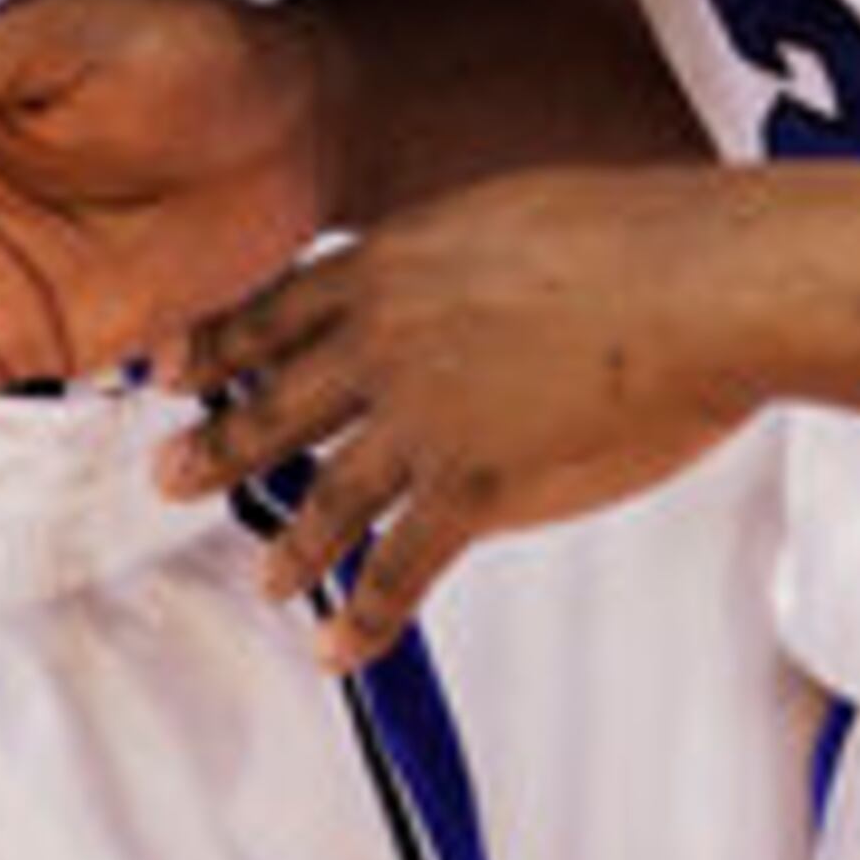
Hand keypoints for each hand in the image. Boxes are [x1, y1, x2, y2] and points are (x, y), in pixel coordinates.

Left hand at [167, 168, 747, 669]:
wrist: (695, 285)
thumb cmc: (634, 236)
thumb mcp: (506, 212)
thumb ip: (453, 254)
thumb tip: (453, 268)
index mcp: (390, 264)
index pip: (275, 310)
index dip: (216, 345)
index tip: (168, 369)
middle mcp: (383, 341)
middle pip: (272, 403)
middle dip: (215, 448)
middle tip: (164, 477)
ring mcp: (421, 418)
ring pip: (323, 497)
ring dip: (287, 547)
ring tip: (265, 578)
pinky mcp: (473, 488)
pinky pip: (395, 571)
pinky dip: (360, 617)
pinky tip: (336, 647)